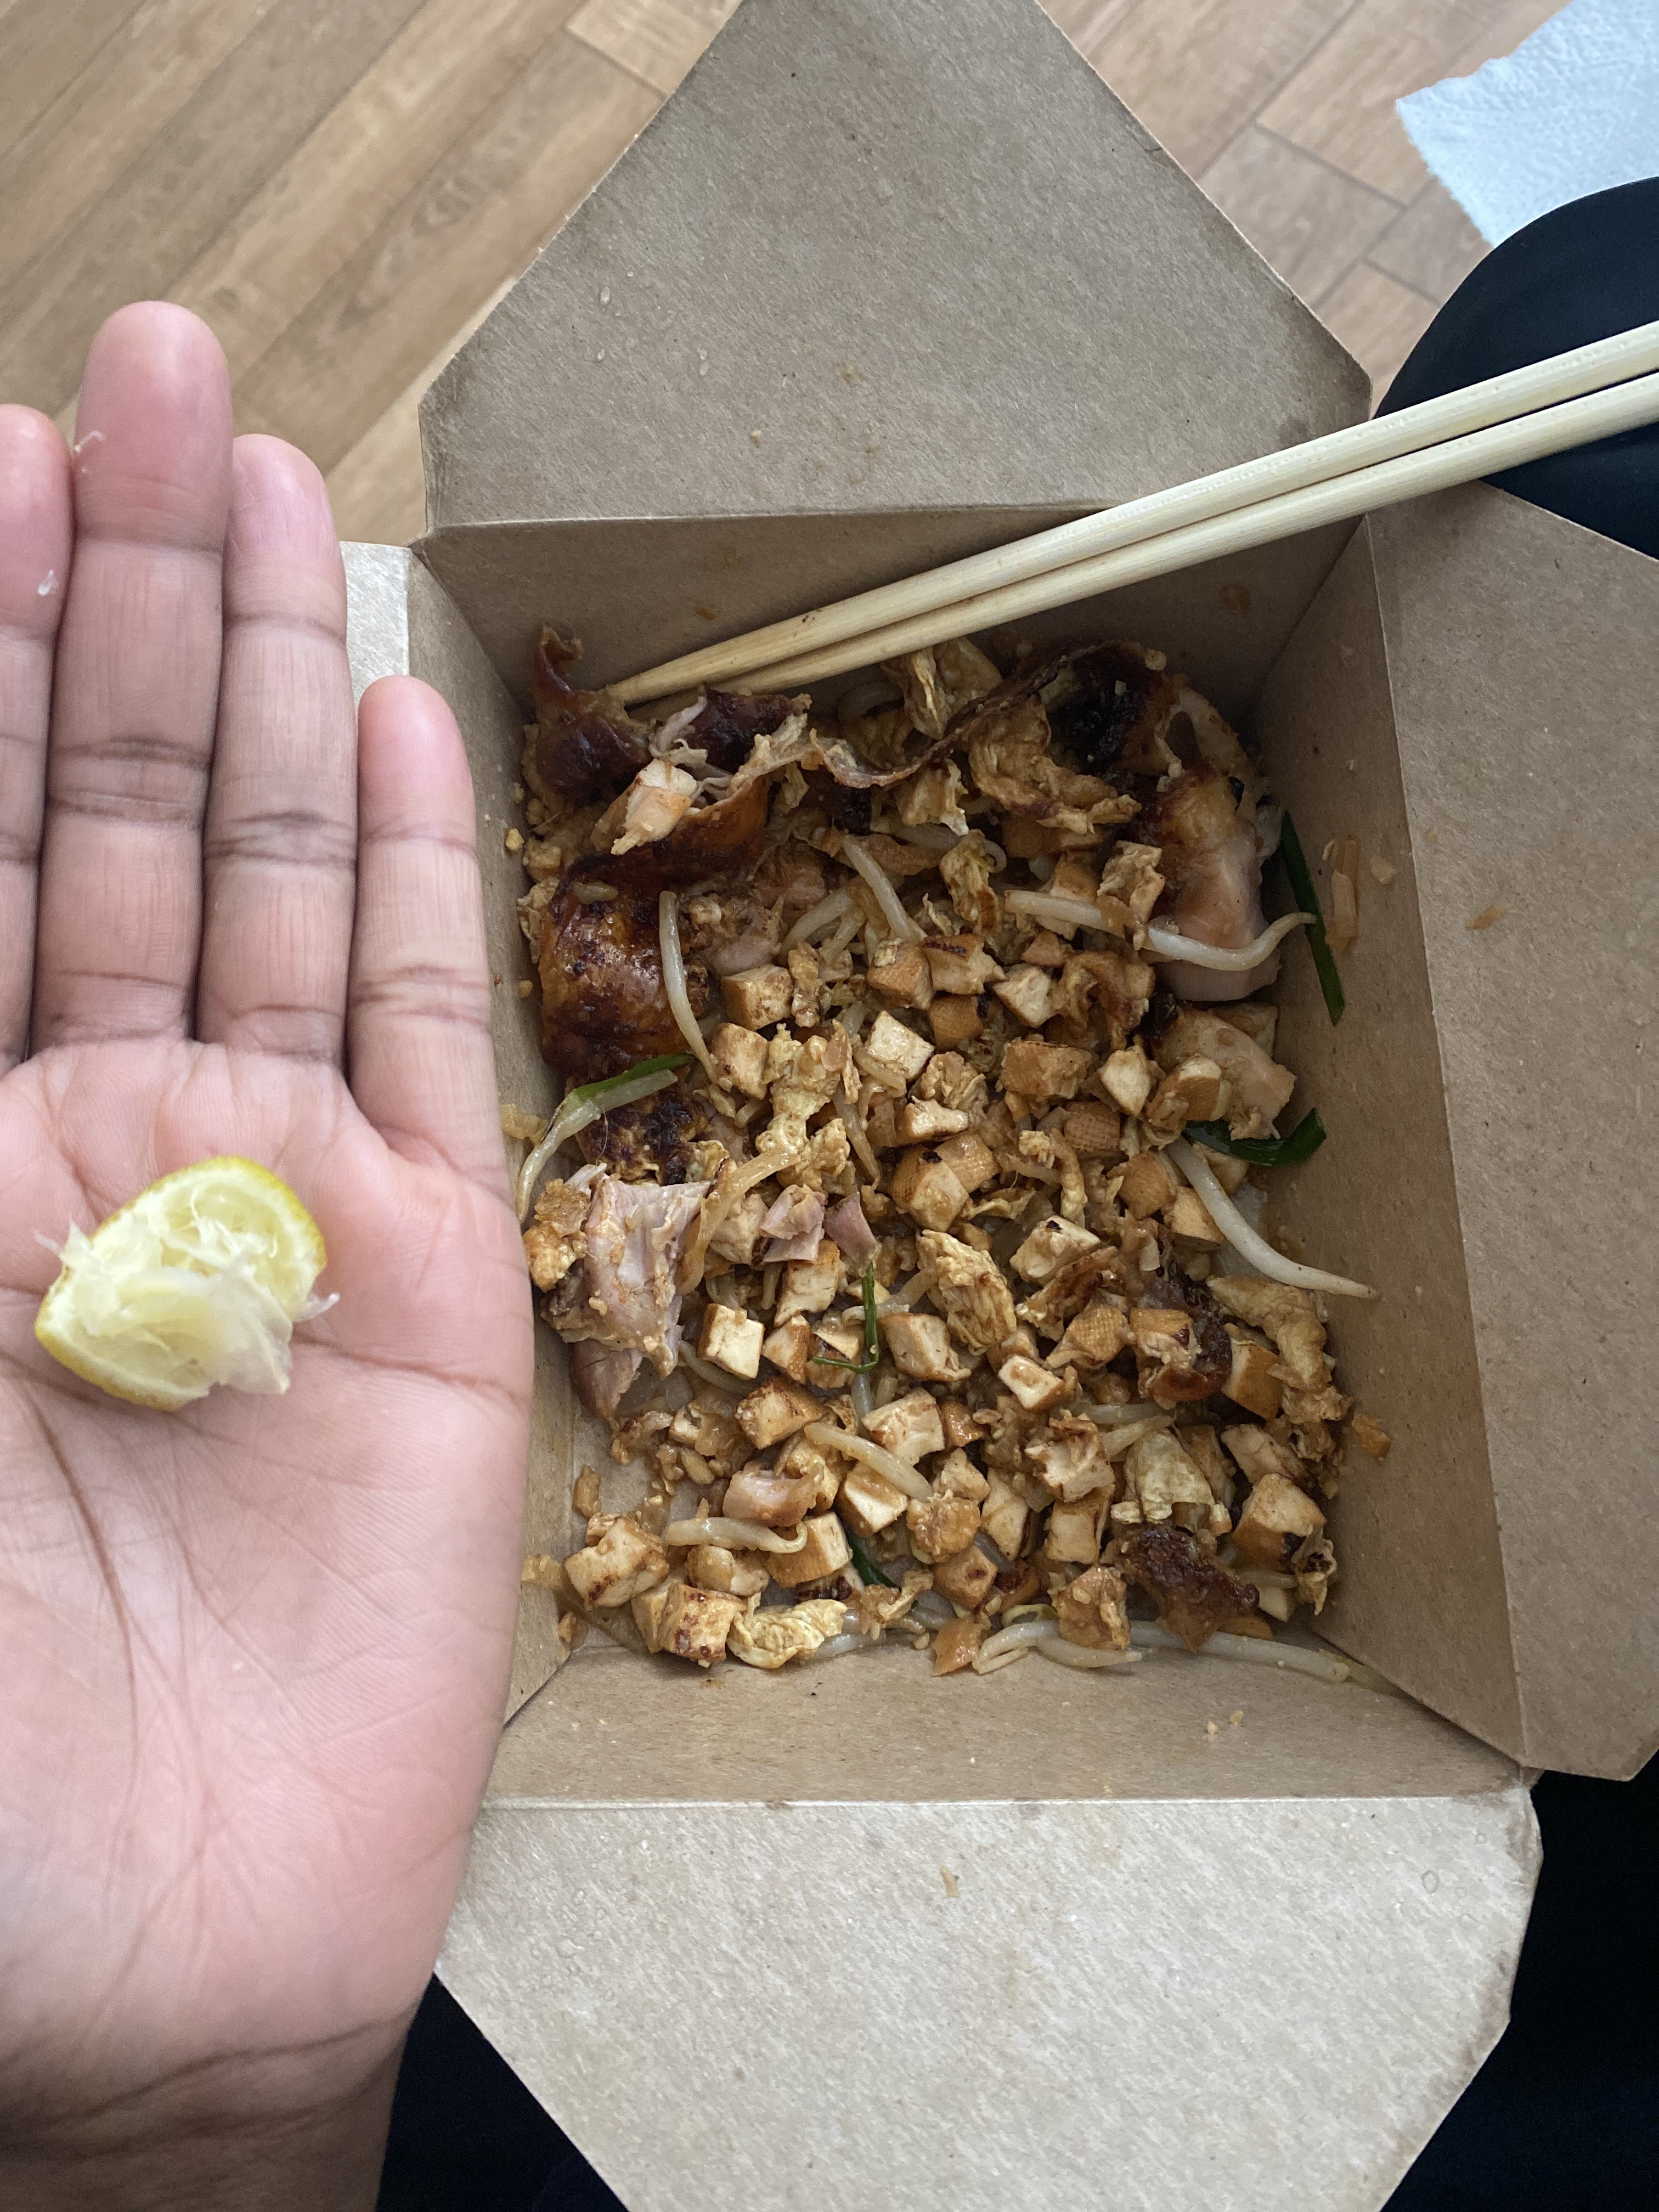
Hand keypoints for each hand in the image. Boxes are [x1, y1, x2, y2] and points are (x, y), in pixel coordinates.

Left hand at [0, 307, 532, 2205]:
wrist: (137, 1962)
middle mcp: (76, 1140)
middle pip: (97, 817)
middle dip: (123, 595)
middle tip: (158, 373)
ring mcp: (261, 1201)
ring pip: (258, 888)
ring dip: (265, 682)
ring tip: (277, 481)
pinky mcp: (428, 1282)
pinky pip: (418, 1039)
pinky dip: (404, 877)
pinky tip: (398, 716)